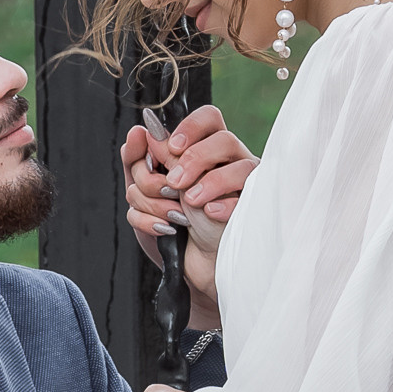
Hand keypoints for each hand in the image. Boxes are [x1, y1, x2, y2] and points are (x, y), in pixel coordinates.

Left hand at [122, 105, 257, 327]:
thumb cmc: (172, 232)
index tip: (171, 148)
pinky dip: (226, 205)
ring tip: (190, 205)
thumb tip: (138, 133)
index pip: (208, 119)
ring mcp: (246, 187)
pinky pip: (250, 197)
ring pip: (242, 164)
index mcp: (202, 154)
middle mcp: (228, 165)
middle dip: (195, 158)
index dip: (191, 127)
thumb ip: (137, 165)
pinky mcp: (255, 210)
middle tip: (174, 184)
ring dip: (211, 182)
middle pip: (224, 137)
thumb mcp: (144, 198)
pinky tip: (210, 215)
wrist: (189, 272)